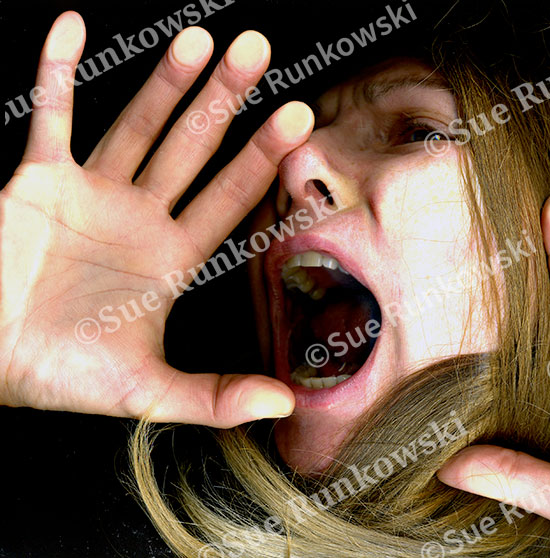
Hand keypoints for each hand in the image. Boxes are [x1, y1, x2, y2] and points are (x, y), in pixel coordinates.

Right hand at [0, 12, 312, 426]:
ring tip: (201, 38)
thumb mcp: (144, 391)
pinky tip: (72, 25)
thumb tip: (285, 405)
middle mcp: (142, 217)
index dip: (263, 158)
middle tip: (259, 50)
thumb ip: (214, 395)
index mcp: (173, 258)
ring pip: (136, 124)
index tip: (298, 118)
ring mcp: (92, 192)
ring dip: (166, 81)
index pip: (230, 198)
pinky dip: (56, 71)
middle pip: (194, 147)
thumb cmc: (61, 376)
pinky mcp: (37, 180)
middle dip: (225, 100)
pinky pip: (48, 115)